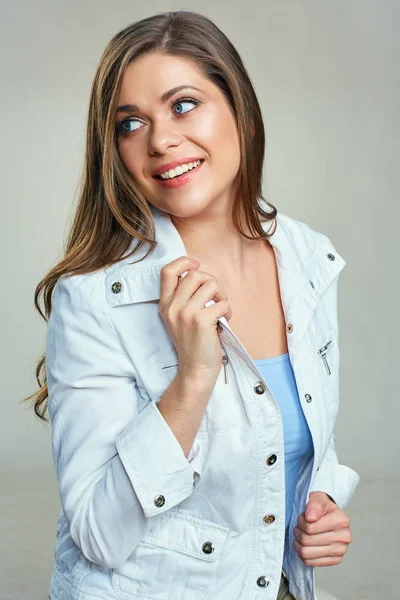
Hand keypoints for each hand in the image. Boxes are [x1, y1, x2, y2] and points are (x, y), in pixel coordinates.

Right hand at [158, 256, 231, 382]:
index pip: (168, 271)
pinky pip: (222, 303)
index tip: (196, 265)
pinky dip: (228, 312)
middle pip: (196, 274)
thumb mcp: (178, 317)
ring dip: (222, 297)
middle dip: (212, 282)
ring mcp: (186, 313)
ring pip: (212, 285)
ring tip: (220, 311)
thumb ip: (183, 297)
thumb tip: (200, 274)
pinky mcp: (201, 321)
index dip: (184, 262)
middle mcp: (173, 307)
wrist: (195, 369)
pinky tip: (223, 323)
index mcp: (165, 304)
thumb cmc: (193, 342)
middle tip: (215, 298)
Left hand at [292, 491, 352, 566]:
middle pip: (307, 541)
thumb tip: (310, 518)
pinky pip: (311, 562)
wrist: (329, 515)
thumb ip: (314, 505)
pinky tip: (306, 546)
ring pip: (307, 553)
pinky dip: (303, 555)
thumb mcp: (318, 498)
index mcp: (341, 520)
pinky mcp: (336, 560)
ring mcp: (341, 550)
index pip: (310, 527)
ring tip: (301, 536)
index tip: (303, 518)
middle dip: (299, 533)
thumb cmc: (322, 507)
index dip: (301, 522)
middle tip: (300, 527)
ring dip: (299, 544)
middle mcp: (344, 537)